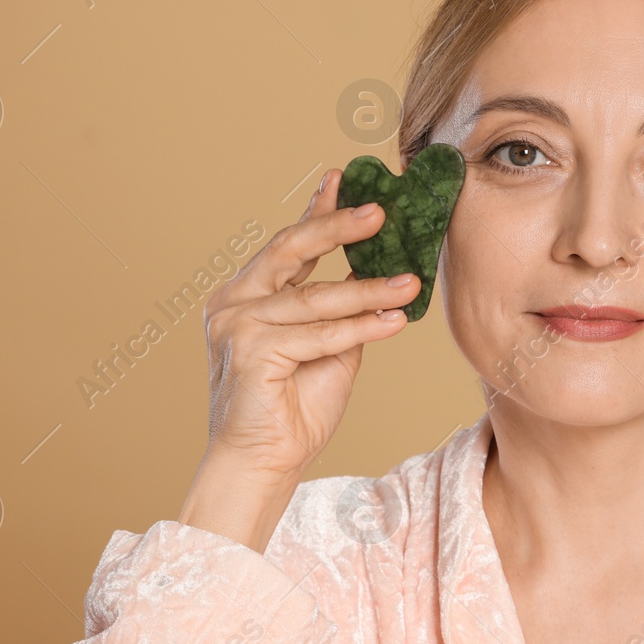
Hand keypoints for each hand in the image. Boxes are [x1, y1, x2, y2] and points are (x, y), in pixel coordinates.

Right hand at [177, 167, 420, 551]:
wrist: (263, 465)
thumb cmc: (293, 409)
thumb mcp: (326, 346)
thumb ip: (339, 310)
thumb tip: (380, 274)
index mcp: (244, 296)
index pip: (287, 246)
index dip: (319, 211)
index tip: (346, 178)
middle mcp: (232, 303)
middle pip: (290, 250)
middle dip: (338, 226)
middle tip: (381, 211)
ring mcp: (237, 326)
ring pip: (316, 298)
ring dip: (369, 290)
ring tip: (412, 281)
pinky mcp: (251, 353)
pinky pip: (320, 334)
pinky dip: (361, 328)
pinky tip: (394, 320)